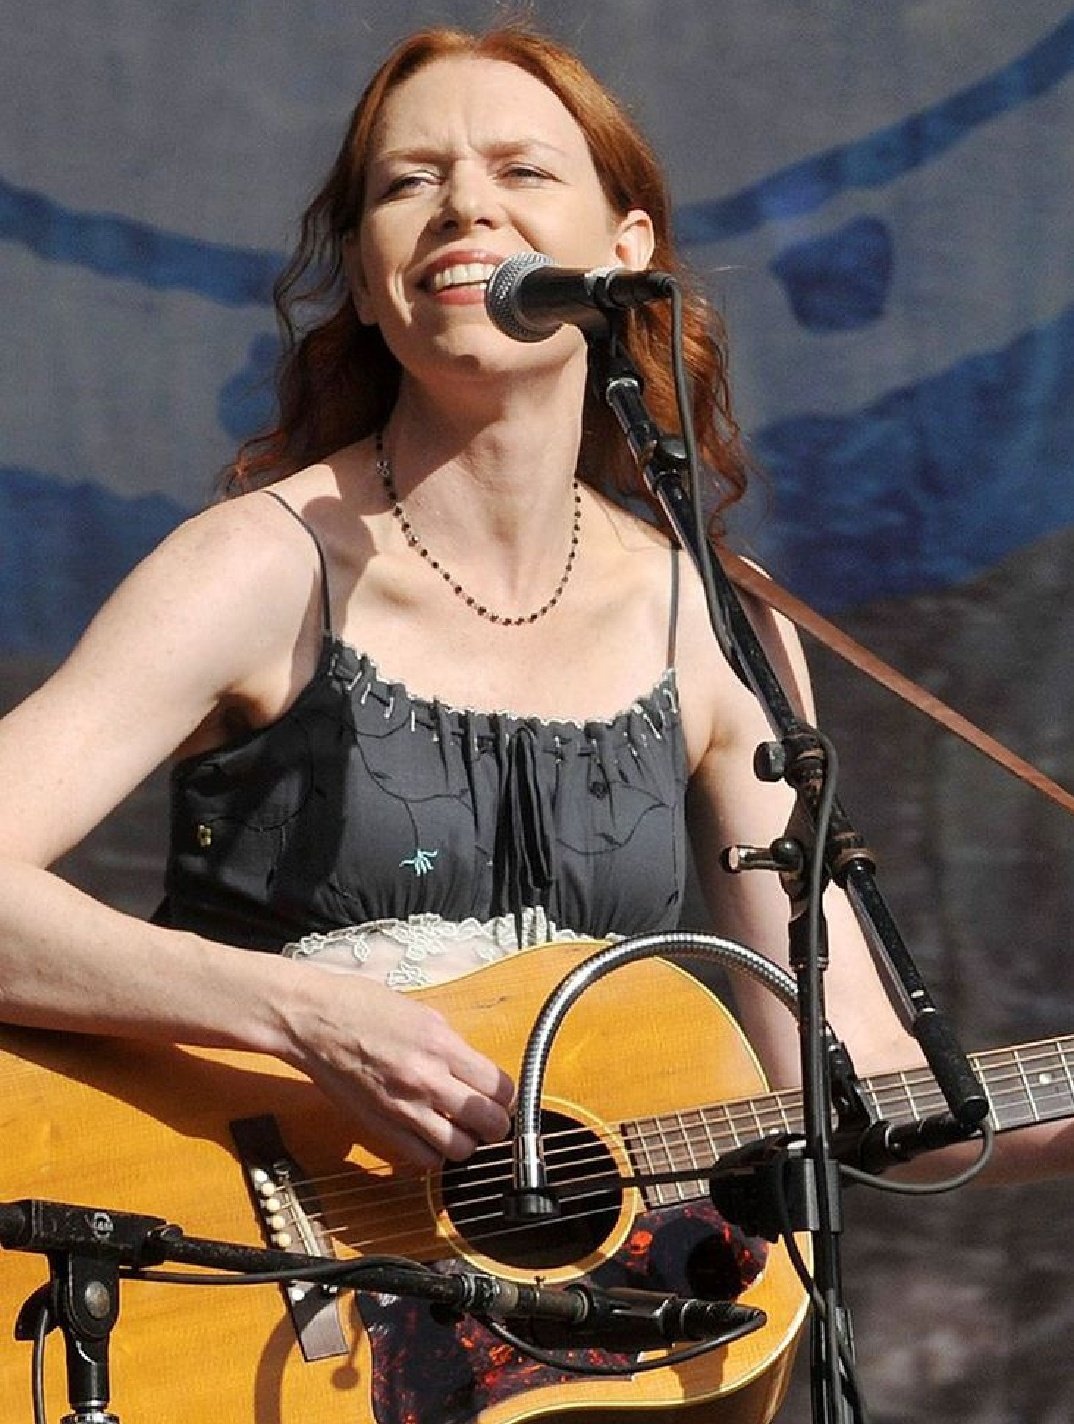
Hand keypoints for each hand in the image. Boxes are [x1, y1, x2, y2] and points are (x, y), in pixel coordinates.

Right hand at [284, 971, 514, 1168]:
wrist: (312, 1020)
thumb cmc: (360, 1007)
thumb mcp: (421, 1013)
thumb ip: (451, 1044)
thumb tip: (473, 1068)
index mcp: (441, 1044)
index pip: (500, 1087)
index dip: (508, 1097)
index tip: (502, 1097)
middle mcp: (427, 1079)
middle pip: (490, 1123)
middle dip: (495, 1124)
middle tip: (488, 1118)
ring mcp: (403, 1107)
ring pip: (460, 1149)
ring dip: (466, 1142)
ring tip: (459, 1130)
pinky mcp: (380, 1126)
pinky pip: (423, 1158)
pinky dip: (433, 1154)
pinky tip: (429, 1137)